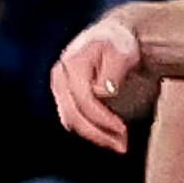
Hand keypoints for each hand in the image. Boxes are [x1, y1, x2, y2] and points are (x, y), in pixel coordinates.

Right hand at [52, 14, 156, 151]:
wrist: (114, 37)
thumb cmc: (120, 44)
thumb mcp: (121, 52)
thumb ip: (113, 71)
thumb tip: (104, 91)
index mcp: (72, 65)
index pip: (84, 100)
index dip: (102, 118)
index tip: (123, 129)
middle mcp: (60, 78)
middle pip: (73, 114)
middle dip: (98, 134)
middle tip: (123, 145)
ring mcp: (60, 88)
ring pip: (71, 120)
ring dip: (95, 136)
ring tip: (120, 144)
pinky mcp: (65, 97)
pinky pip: (74, 119)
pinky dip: (91, 131)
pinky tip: (110, 136)